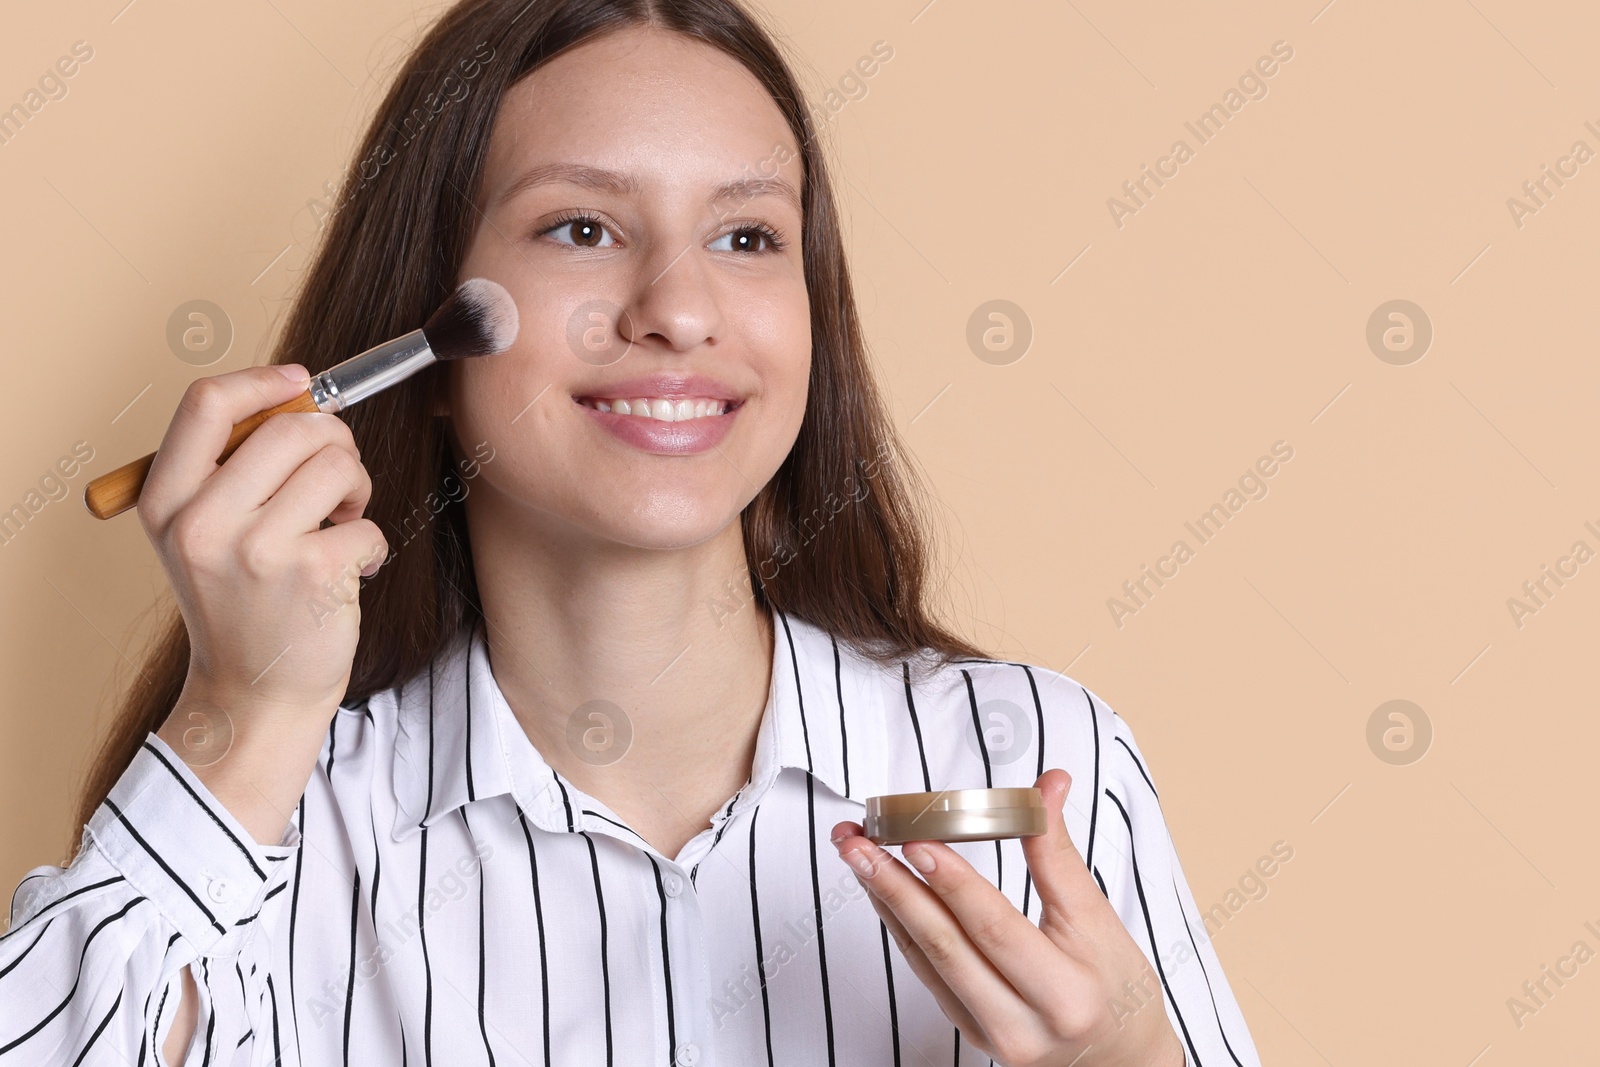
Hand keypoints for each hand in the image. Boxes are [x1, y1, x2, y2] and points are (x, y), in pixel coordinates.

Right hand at [140, 364, 389, 841]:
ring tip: (343, 522)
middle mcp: (203, 523)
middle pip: (291, 427)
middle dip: (334, 441)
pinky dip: (372, 542)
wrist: (254, 695)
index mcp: (167, 503)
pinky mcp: (312, 575)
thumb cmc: (243, 605)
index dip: (262, 381)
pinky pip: (368, 523)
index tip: (301, 383)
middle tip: (339, 478)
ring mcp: (257, 550)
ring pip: (337, 466)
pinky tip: (352, 570)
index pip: (205, 405)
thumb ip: (232, 470)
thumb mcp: (205, 535)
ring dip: (357, 488)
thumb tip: (295, 398)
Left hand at [830, 769, 1184, 1066]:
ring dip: (887, 902)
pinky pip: (927, 974)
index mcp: (1063, 994)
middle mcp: (1021, 1026)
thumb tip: (1047, 786)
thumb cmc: (1117, 986)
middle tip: (858, 843)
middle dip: (895, 887)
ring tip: (858, 856)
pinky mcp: (970, 1033)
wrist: (1121, 1057)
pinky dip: (902, 928)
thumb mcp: (1099, 919)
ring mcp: (990, 1036)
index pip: (995, 928)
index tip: (916, 840)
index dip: (953, 882)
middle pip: (946, 946)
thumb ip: (1059, 854)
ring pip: (926, 960)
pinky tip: (883, 892)